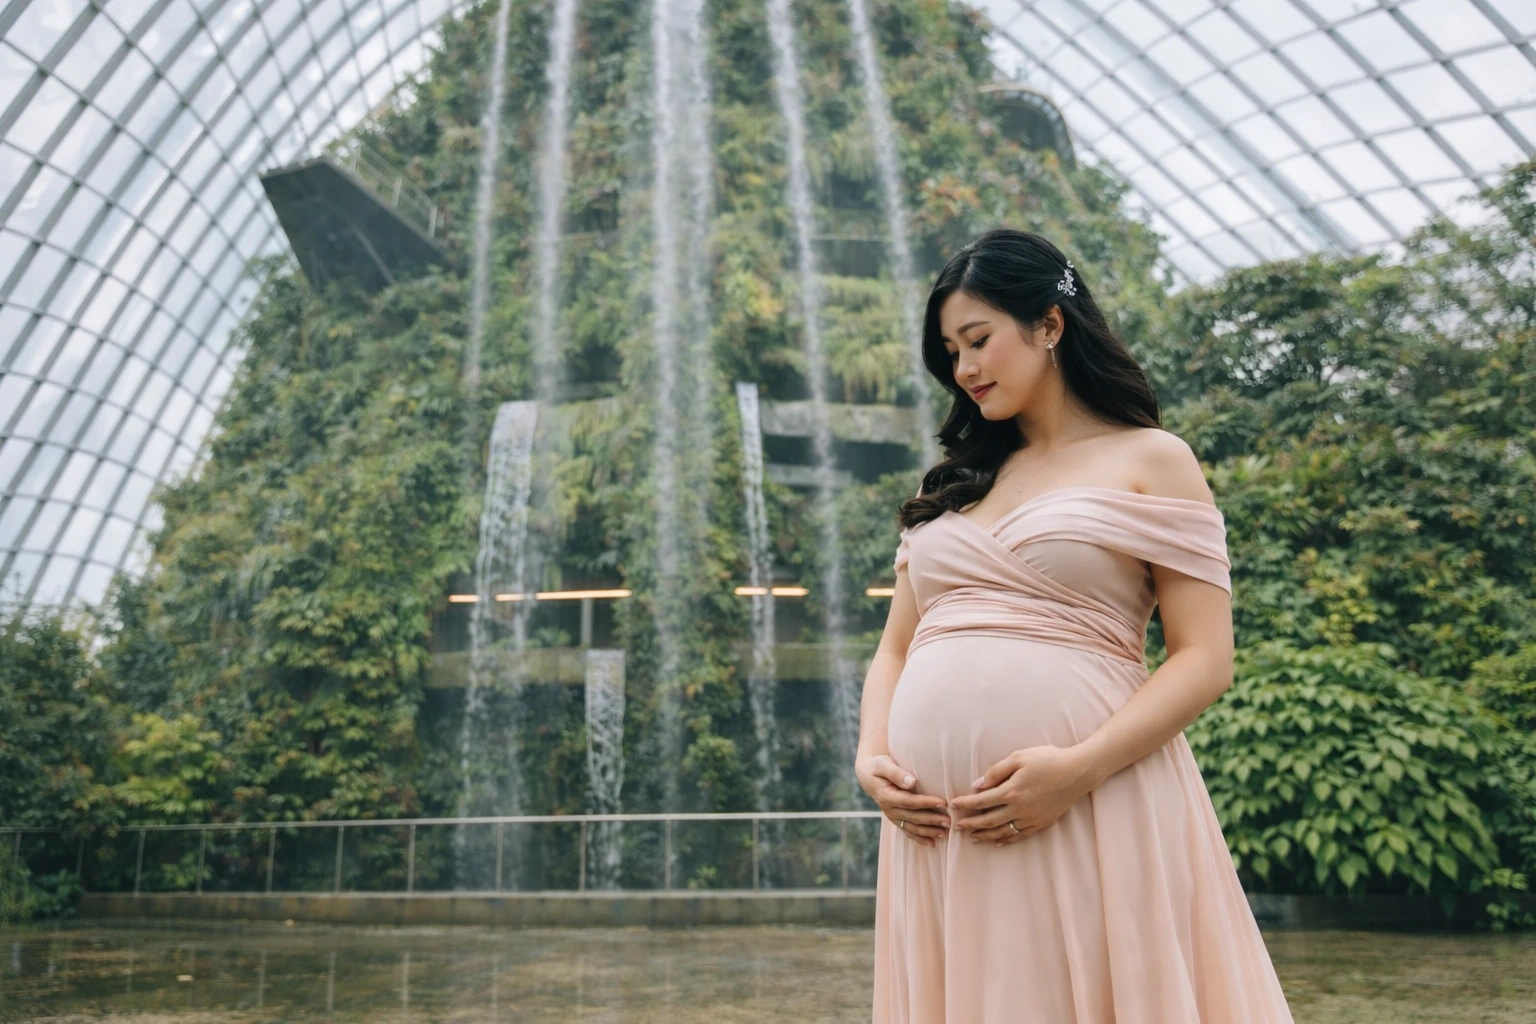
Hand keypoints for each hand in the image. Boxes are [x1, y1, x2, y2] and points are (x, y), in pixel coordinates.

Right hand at [855, 752, 949, 846]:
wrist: (867, 774)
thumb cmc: (877, 766)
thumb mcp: (883, 764)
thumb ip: (896, 773)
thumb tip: (912, 782)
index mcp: (886, 796)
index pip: (909, 802)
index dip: (926, 803)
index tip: (942, 803)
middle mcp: (889, 809)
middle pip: (913, 817)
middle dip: (932, 820)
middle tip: (949, 821)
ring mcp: (892, 816)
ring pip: (912, 827)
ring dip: (928, 832)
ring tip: (944, 834)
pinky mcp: (895, 819)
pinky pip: (907, 831)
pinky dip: (919, 838)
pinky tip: (932, 843)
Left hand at [949, 745, 1095, 845]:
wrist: (1078, 772)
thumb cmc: (1048, 759)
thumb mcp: (1019, 757)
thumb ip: (996, 772)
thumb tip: (977, 785)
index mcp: (1011, 791)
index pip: (980, 801)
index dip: (965, 804)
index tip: (953, 805)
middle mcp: (1019, 808)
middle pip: (988, 820)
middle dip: (970, 824)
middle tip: (956, 827)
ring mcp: (1031, 818)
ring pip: (1003, 831)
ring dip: (985, 835)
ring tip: (973, 838)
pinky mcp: (1042, 823)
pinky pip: (1020, 836)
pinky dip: (1007, 840)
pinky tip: (998, 842)